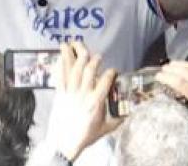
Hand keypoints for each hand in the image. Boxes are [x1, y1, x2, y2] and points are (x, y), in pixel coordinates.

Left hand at [43, 42, 118, 161]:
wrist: (65, 144)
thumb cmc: (85, 136)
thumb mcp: (105, 129)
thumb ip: (117, 119)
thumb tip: (128, 113)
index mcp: (96, 102)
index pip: (106, 80)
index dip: (111, 72)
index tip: (113, 70)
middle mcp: (83, 94)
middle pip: (88, 69)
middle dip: (94, 58)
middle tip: (97, 56)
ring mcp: (70, 93)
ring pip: (73, 69)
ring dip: (75, 54)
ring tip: (76, 43)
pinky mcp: (59, 94)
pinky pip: (60, 76)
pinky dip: (60, 64)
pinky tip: (61, 55)